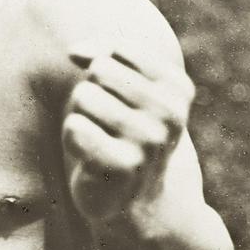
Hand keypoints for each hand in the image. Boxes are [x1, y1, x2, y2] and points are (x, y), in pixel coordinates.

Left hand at [62, 44, 193, 224]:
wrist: (136, 200)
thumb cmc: (122, 132)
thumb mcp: (123, 87)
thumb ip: (102, 54)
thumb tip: (75, 51)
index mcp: (177, 88)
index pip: (119, 49)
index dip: (101, 67)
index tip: (114, 97)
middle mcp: (170, 112)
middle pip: (99, 70)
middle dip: (91, 93)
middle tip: (105, 123)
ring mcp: (149, 140)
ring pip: (84, 96)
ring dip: (80, 117)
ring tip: (99, 140)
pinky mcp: (123, 164)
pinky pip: (74, 127)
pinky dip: (72, 140)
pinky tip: (90, 158)